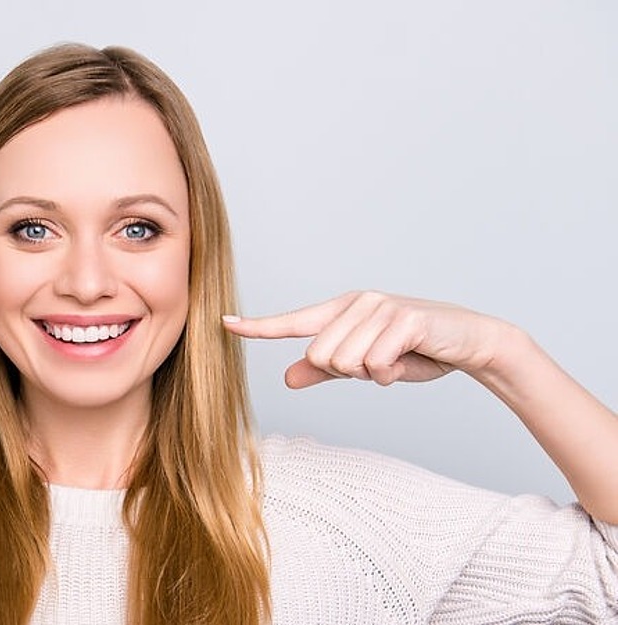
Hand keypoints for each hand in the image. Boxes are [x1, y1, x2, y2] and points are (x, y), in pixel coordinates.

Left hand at [223, 291, 513, 388]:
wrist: (470, 342)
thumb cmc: (416, 351)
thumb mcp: (366, 365)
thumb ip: (326, 371)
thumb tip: (287, 377)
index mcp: (342, 311)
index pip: (293, 321)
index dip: (259, 326)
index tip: (225, 324)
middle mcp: (357, 303)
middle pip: (320, 356)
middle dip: (348, 372)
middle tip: (378, 364)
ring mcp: (380, 307)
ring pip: (346, 362)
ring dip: (371, 374)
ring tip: (395, 360)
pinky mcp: (404, 319)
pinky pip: (375, 363)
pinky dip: (391, 373)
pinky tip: (408, 360)